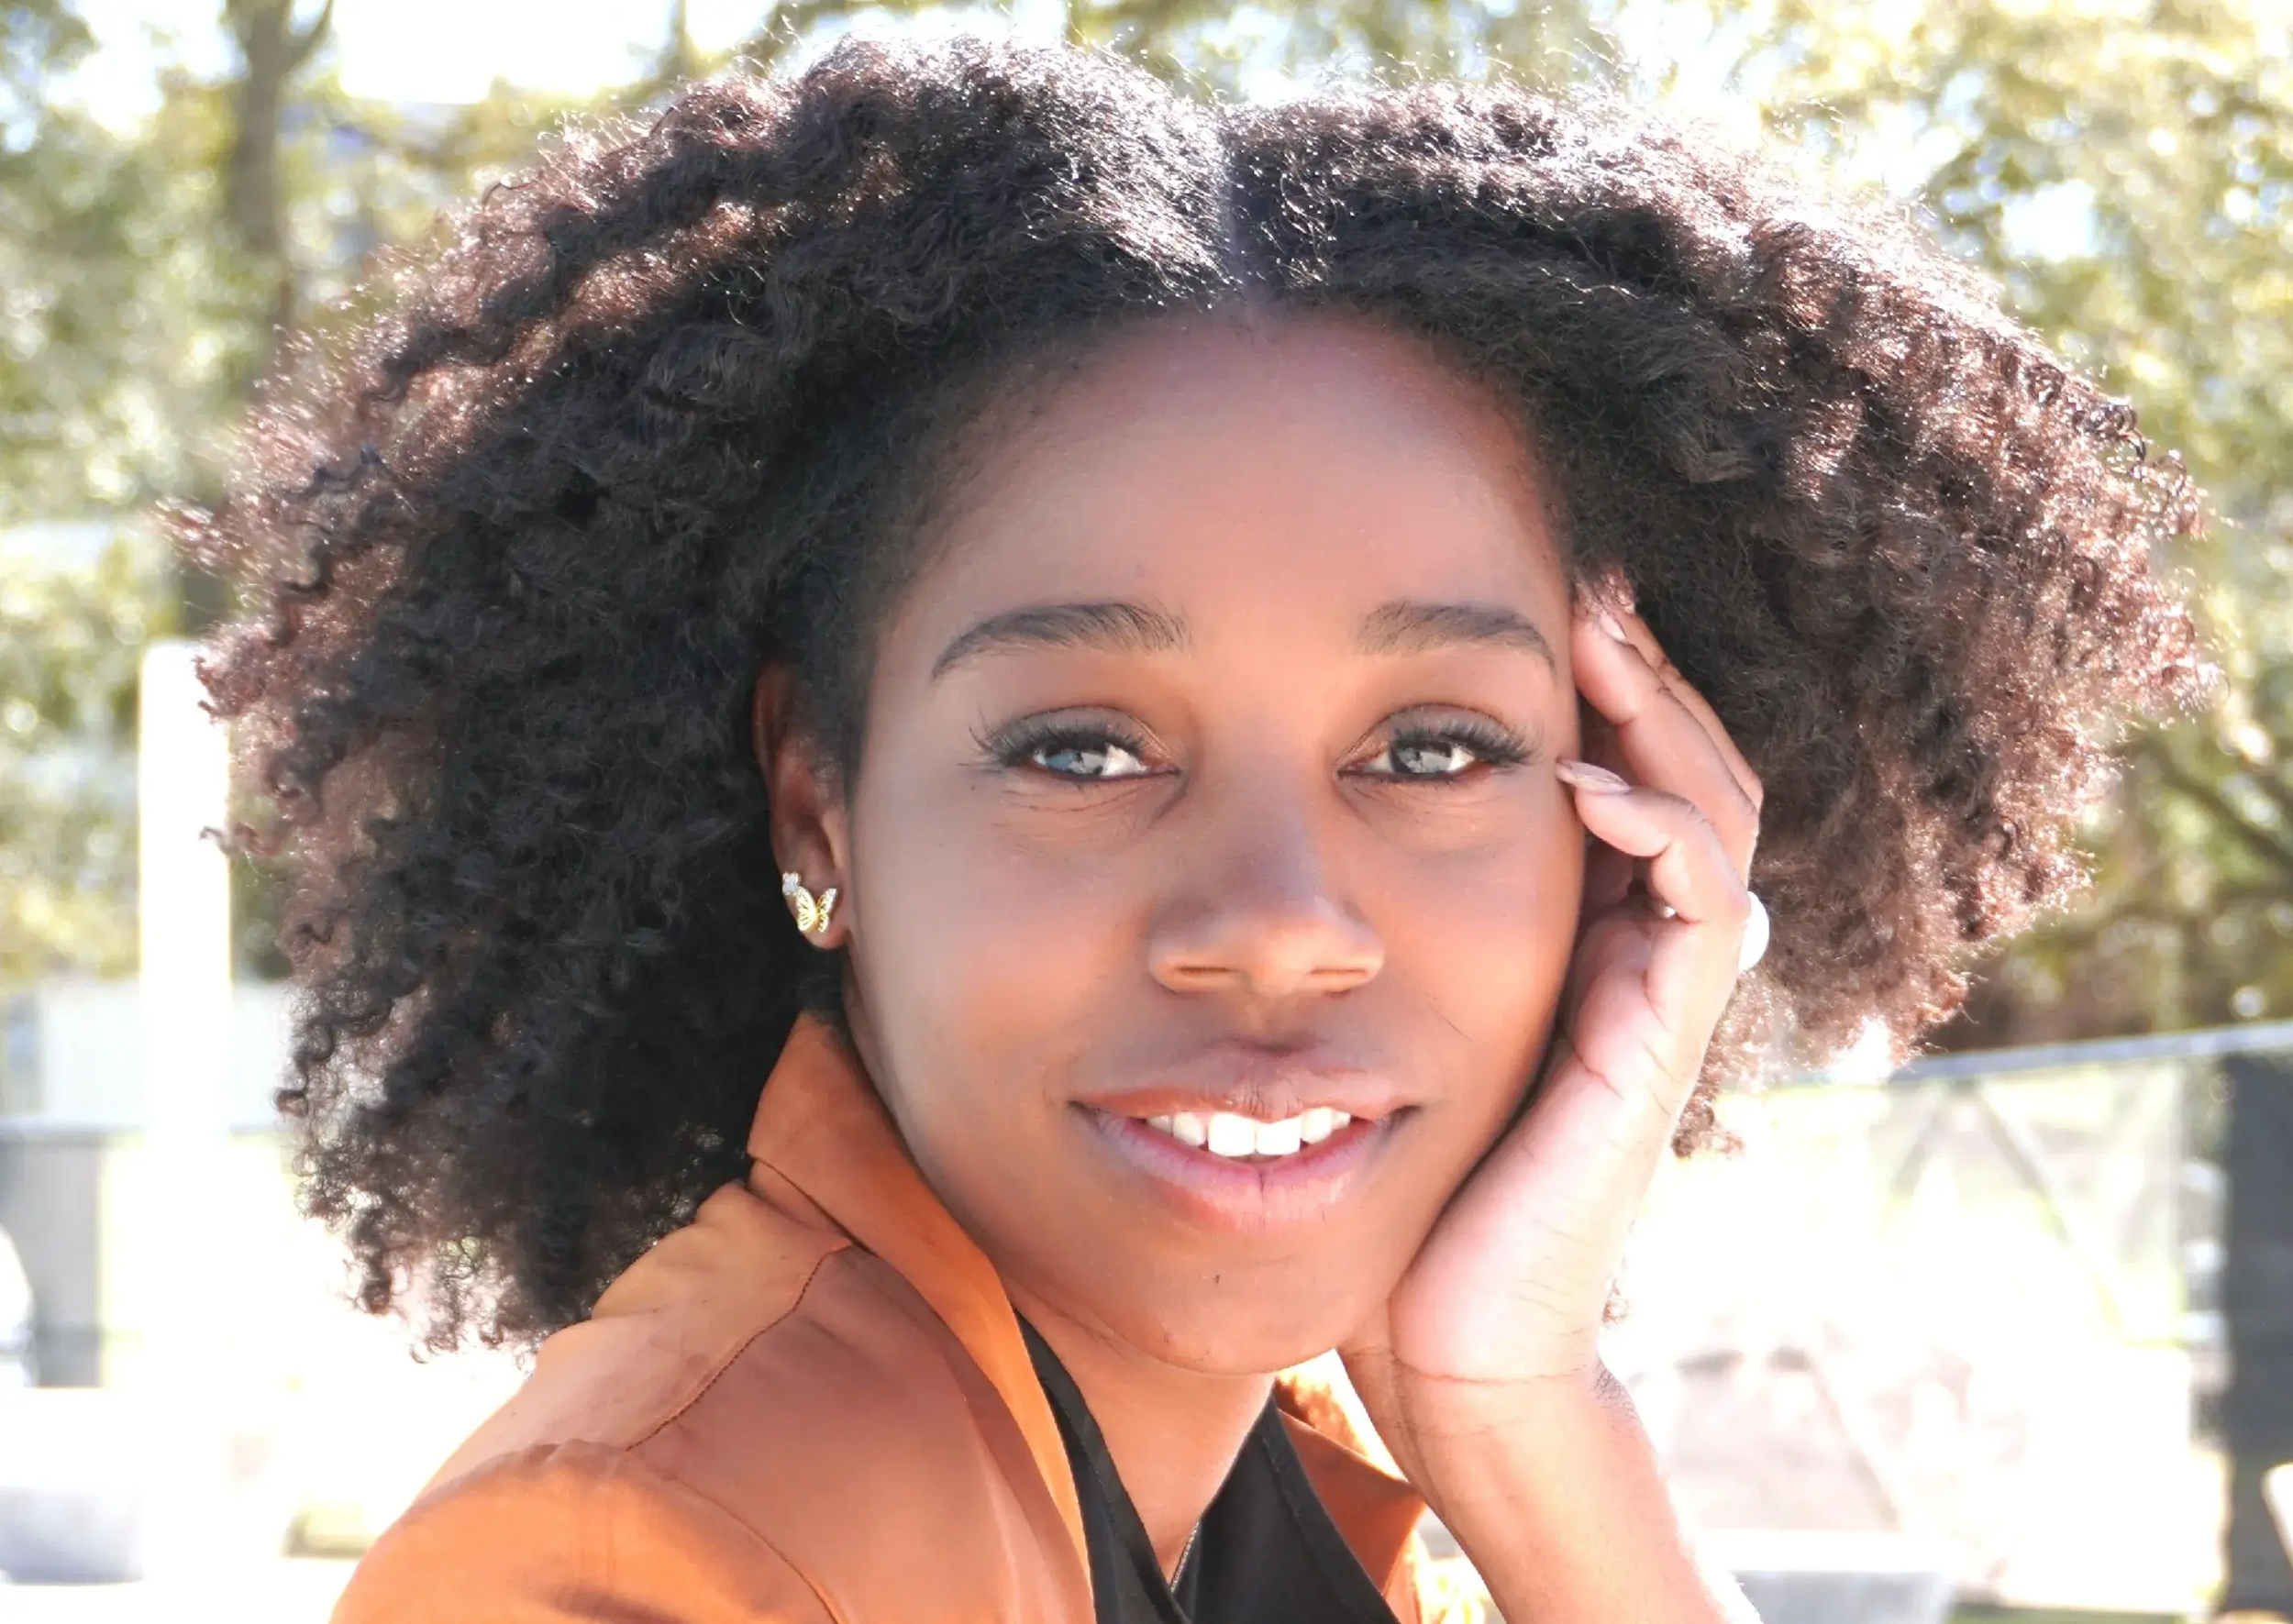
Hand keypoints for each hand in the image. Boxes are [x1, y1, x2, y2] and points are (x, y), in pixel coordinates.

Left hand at [1339, 599, 1761, 1494]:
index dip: (1600, 685)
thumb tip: (1289, 849)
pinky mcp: (1654, 1048)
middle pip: (1689, 766)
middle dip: (1642, 668)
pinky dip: (1653, 827)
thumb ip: (1384, 934)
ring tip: (1594, 632)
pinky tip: (1575, 780)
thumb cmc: (1399, 1190)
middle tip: (1582, 578)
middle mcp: (1637, 956)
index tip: (1530, 595)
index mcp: (1583, 937)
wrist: (1448, 1341)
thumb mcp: (1387, 1023)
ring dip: (1659, 714)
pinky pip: (1694, 905)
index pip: (1630, 770)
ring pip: (1712, 811)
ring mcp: (1657, 1000)